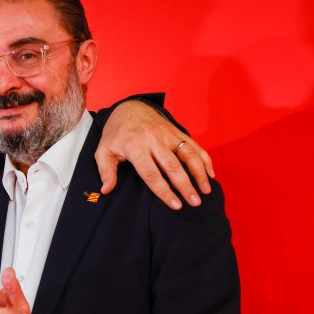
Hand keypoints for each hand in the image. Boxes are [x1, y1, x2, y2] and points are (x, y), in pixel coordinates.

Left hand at [96, 99, 213, 208]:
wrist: (129, 108)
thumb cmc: (116, 134)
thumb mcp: (103, 151)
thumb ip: (106, 171)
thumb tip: (106, 190)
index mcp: (134, 147)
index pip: (151, 173)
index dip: (164, 191)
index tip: (175, 205)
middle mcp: (153, 140)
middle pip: (172, 166)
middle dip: (185, 185)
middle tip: (195, 202)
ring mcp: (167, 134)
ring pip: (187, 154)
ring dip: (199, 172)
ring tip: (206, 190)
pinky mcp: (177, 131)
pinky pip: (194, 145)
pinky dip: (204, 158)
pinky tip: (210, 173)